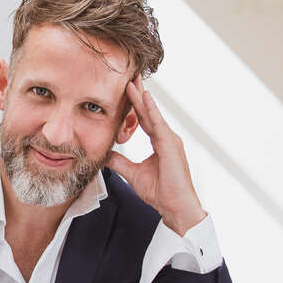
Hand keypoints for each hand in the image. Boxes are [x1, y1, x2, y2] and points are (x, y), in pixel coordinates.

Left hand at [106, 76, 206, 235]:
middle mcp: (167, 138)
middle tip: (130, 75)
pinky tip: (145, 98)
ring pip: (153, 114)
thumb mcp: (133, 174)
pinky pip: (159, 124)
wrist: (175, 207)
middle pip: (149, 111)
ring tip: (132, 81)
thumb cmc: (160, 192)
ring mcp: (171, 140)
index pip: (144, 118)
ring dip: (142, 97)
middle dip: (139, 93)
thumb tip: (107, 155)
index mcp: (160, 142)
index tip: (126, 88)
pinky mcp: (171, 146)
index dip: (135, 104)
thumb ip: (121, 163)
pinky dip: (151, 110)